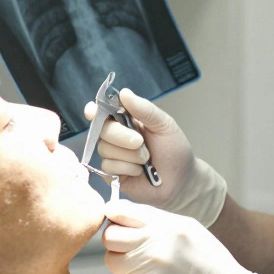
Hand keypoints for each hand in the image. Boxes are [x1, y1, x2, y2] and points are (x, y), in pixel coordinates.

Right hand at [85, 89, 225, 224]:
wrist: (181, 180)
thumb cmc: (175, 150)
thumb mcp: (164, 125)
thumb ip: (144, 109)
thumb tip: (124, 93)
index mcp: (127, 120)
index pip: (104, 111)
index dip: (95, 111)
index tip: (92, 112)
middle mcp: (117, 136)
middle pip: (102, 130)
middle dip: (122, 136)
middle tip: (141, 142)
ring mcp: (113, 155)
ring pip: (105, 149)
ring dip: (130, 155)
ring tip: (146, 160)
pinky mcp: (113, 174)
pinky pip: (108, 167)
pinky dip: (127, 169)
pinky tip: (139, 172)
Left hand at [103, 200, 273, 273]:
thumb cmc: (209, 261)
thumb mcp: (187, 227)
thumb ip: (153, 218)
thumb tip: (117, 212)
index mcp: (164, 226)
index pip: (119, 211)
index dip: (114, 216)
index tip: (117, 222)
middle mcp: (151, 248)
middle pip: (109, 238)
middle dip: (116, 242)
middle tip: (132, 249)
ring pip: (112, 263)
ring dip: (124, 265)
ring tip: (149, 269)